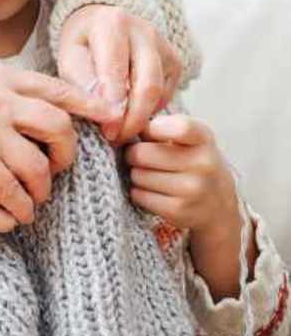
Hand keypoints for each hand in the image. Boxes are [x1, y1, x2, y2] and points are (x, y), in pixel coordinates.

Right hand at [0, 65, 117, 224]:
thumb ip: (5, 94)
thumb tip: (48, 104)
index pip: (56, 88)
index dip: (89, 104)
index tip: (111, 117)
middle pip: (58, 125)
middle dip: (67, 152)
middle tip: (62, 168)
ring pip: (38, 164)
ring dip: (43, 187)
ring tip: (37, 197)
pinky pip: (14, 190)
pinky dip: (22, 206)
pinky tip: (21, 212)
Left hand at [57, 6, 181, 143]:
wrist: (101, 25)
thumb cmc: (83, 47)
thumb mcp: (71, 60)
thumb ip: (84, 83)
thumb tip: (106, 110)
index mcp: (112, 24)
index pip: (117, 70)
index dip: (113, 105)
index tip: (107, 131)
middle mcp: (144, 31)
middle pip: (147, 84)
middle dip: (132, 119)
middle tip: (116, 139)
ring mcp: (163, 45)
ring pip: (160, 92)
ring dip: (141, 119)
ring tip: (121, 134)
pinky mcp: (174, 61)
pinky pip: (167, 94)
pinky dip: (151, 111)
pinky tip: (132, 117)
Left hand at [125, 114, 253, 300]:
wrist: (221, 212)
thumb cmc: (193, 167)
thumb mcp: (189, 143)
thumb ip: (161, 127)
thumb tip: (115, 122)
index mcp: (204, 139)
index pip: (176, 126)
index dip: (152, 128)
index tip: (145, 133)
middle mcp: (204, 164)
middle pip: (140, 154)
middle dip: (133, 157)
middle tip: (142, 160)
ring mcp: (194, 191)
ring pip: (136, 177)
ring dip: (134, 178)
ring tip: (152, 179)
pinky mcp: (181, 213)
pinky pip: (139, 198)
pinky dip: (138, 196)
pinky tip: (153, 196)